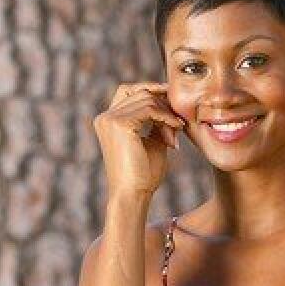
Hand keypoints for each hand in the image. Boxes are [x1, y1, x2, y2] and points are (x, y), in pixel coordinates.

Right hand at [93, 81, 186, 197]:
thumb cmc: (143, 175)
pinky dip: (166, 117)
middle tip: (179, 125)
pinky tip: (175, 129)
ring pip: (147, 99)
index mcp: (108, 121)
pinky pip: (150, 109)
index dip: (152, 90)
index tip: (174, 100)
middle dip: (164, 106)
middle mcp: (105, 117)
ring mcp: (110, 119)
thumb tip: (170, 103)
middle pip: (141, 92)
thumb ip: (157, 122)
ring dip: (167, 114)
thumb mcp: (153, 142)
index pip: (130, 91)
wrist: (133, 195)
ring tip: (176, 134)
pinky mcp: (119, 124)